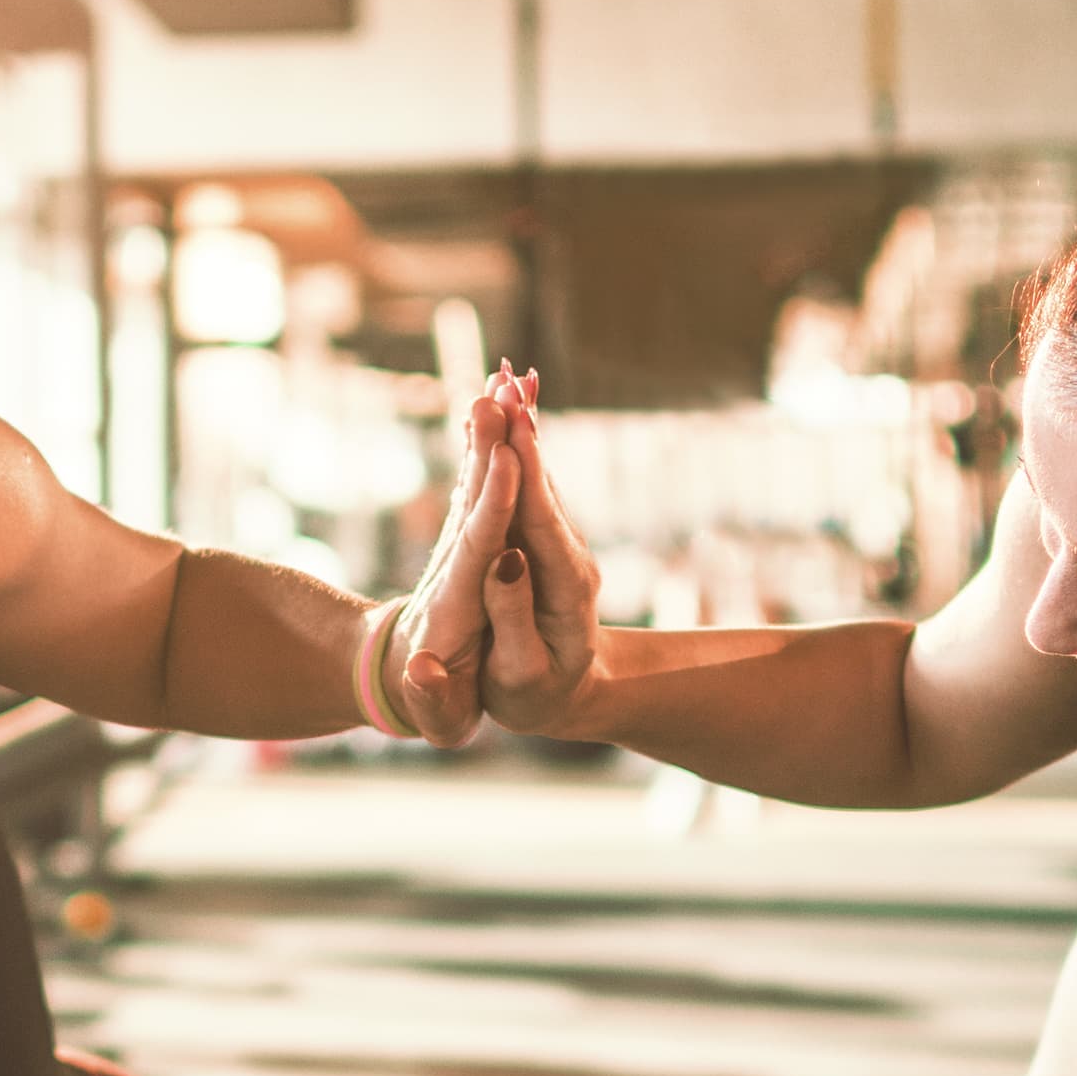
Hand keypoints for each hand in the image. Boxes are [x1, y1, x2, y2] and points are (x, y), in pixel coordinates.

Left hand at [378, 384, 526, 744]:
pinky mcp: (468, 537)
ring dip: (490, 433)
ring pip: (477, 483)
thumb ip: (430, 697)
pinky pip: (484, 483)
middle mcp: (454, 567)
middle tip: (499, 395)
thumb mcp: (435, 715)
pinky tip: (504, 401)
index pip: (475, 549)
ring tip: (504, 380)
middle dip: (488, 449)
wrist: (396, 678)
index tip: (505, 462)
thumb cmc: (431, 703)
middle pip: (474, 503)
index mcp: (454, 606)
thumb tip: (424, 671)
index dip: (491, 507)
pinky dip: (493, 443)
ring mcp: (459, 548)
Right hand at [472, 370, 603, 735]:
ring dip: (522, 427)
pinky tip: (504, 410)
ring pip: (536, 478)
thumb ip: (513, 615)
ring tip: (503, 378)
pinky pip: (526, 487)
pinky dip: (515, 446)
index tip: (512, 426)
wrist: (573, 697)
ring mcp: (559, 545)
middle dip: (523, 432)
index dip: (525, 472)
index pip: (541, 520)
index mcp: (565, 586)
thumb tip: (504, 558)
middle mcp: (569, 555)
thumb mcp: (522, 673)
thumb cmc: (538, 695)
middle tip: (504, 379)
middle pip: (542, 486)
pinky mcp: (545, 541)